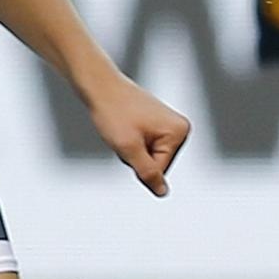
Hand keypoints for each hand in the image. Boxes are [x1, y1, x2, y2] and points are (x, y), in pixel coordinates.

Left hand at [82, 73, 189, 197]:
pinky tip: (123, 127)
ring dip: (131, 150)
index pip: (159, 170)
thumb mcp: (128, 148)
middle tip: (123, 135)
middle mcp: (179, 128)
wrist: (98, 86)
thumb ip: (147, 173)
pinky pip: (143, 146)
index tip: (127, 140)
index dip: (137, 162)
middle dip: (135, 156)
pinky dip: (130, 142)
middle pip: (156, 163)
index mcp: (179, 131)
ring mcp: (168, 125)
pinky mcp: (156, 123)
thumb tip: (162, 191)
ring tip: (122, 129)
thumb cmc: (112, 112)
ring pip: (148, 156)